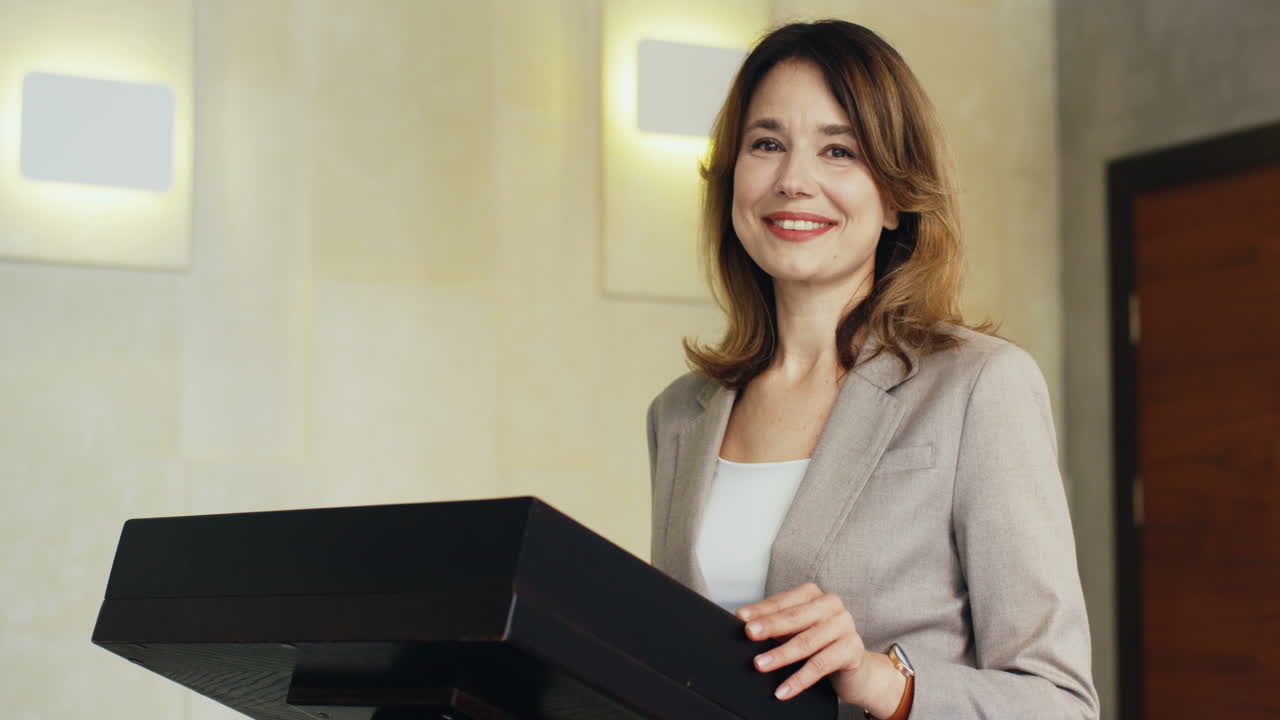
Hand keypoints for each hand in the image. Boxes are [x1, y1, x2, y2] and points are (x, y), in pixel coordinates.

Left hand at [736, 582, 903, 712]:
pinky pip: (821, 665)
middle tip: (749, 633)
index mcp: (814, 595)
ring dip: (780, 655)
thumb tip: (746, 628)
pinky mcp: (852, 649)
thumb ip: (776, 627)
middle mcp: (831, 605)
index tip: (741, 617)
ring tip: (760, 664)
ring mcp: (844, 625)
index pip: (783, 601)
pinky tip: (784, 690)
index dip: (761, 609)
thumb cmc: (821, 646)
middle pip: (794, 617)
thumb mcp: (796, 632)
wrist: (856, 671)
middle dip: (769, 626)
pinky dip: (799, 679)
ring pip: (806, 642)